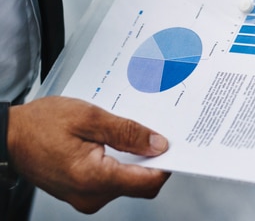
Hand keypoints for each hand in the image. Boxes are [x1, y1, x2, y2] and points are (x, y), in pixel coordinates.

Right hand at [7, 97, 169, 213]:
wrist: (9, 137)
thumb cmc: (40, 124)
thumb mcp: (89, 118)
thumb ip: (127, 132)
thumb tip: (159, 145)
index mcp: (93, 178)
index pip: (147, 182)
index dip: (168, 164)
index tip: (178, 146)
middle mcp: (91, 196)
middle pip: (141, 184)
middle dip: (153, 160)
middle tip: (157, 132)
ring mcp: (86, 198)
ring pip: (129, 183)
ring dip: (137, 161)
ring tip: (133, 133)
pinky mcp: (84, 193)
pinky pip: (114, 181)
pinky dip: (123, 164)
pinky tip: (119, 143)